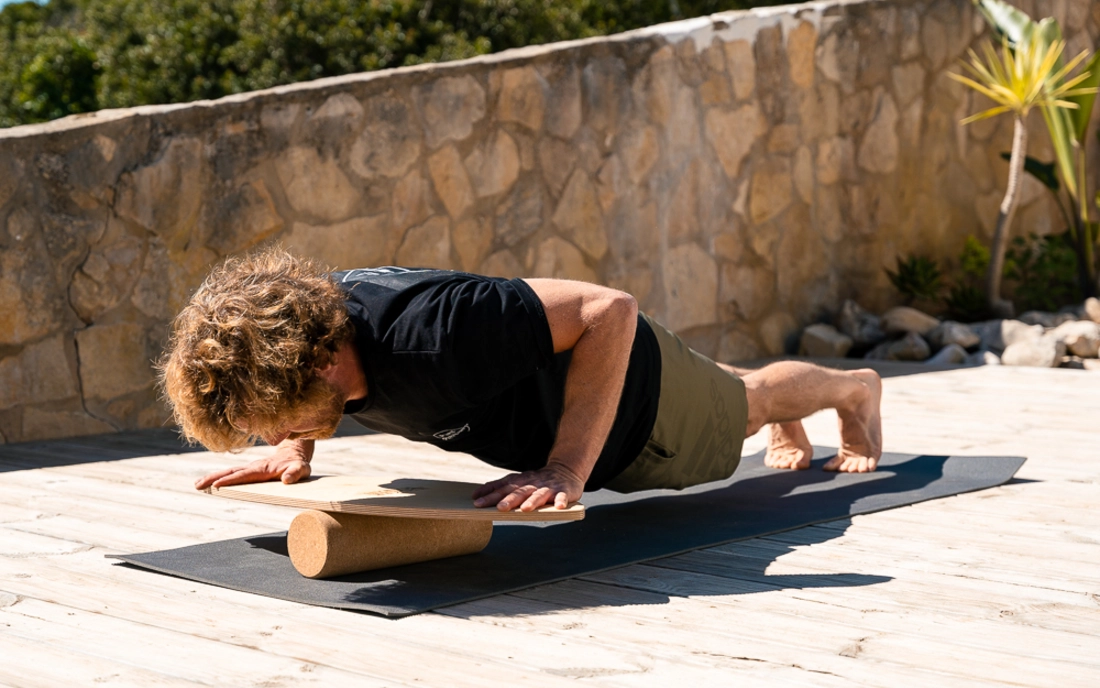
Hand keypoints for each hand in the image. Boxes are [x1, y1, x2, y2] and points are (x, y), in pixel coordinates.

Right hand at [194, 439, 313, 489]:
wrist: (294, 453)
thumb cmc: (298, 464)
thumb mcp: (302, 469)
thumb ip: (296, 473)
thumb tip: (287, 480)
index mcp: (263, 468)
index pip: (245, 475)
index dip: (231, 480)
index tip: (217, 486)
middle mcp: (253, 467)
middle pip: (231, 472)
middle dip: (214, 478)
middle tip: (198, 486)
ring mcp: (249, 468)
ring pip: (229, 472)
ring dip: (212, 478)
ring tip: (197, 485)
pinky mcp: (249, 470)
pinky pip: (232, 474)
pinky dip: (219, 477)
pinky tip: (209, 483)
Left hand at [471, 463, 583, 511]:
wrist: (565, 470)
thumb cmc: (537, 480)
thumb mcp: (518, 481)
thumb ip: (500, 487)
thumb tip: (476, 495)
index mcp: (521, 480)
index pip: (503, 486)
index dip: (491, 493)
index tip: (477, 501)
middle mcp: (533, 483)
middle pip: (520, 491)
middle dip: (509, 499)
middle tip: (499, 508)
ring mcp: (548, 487)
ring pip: (539, 494)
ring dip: (532, 501)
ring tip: (525, 509)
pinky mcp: (563, 491)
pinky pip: (562, 496)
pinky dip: (561, 500)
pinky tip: (559, 506)